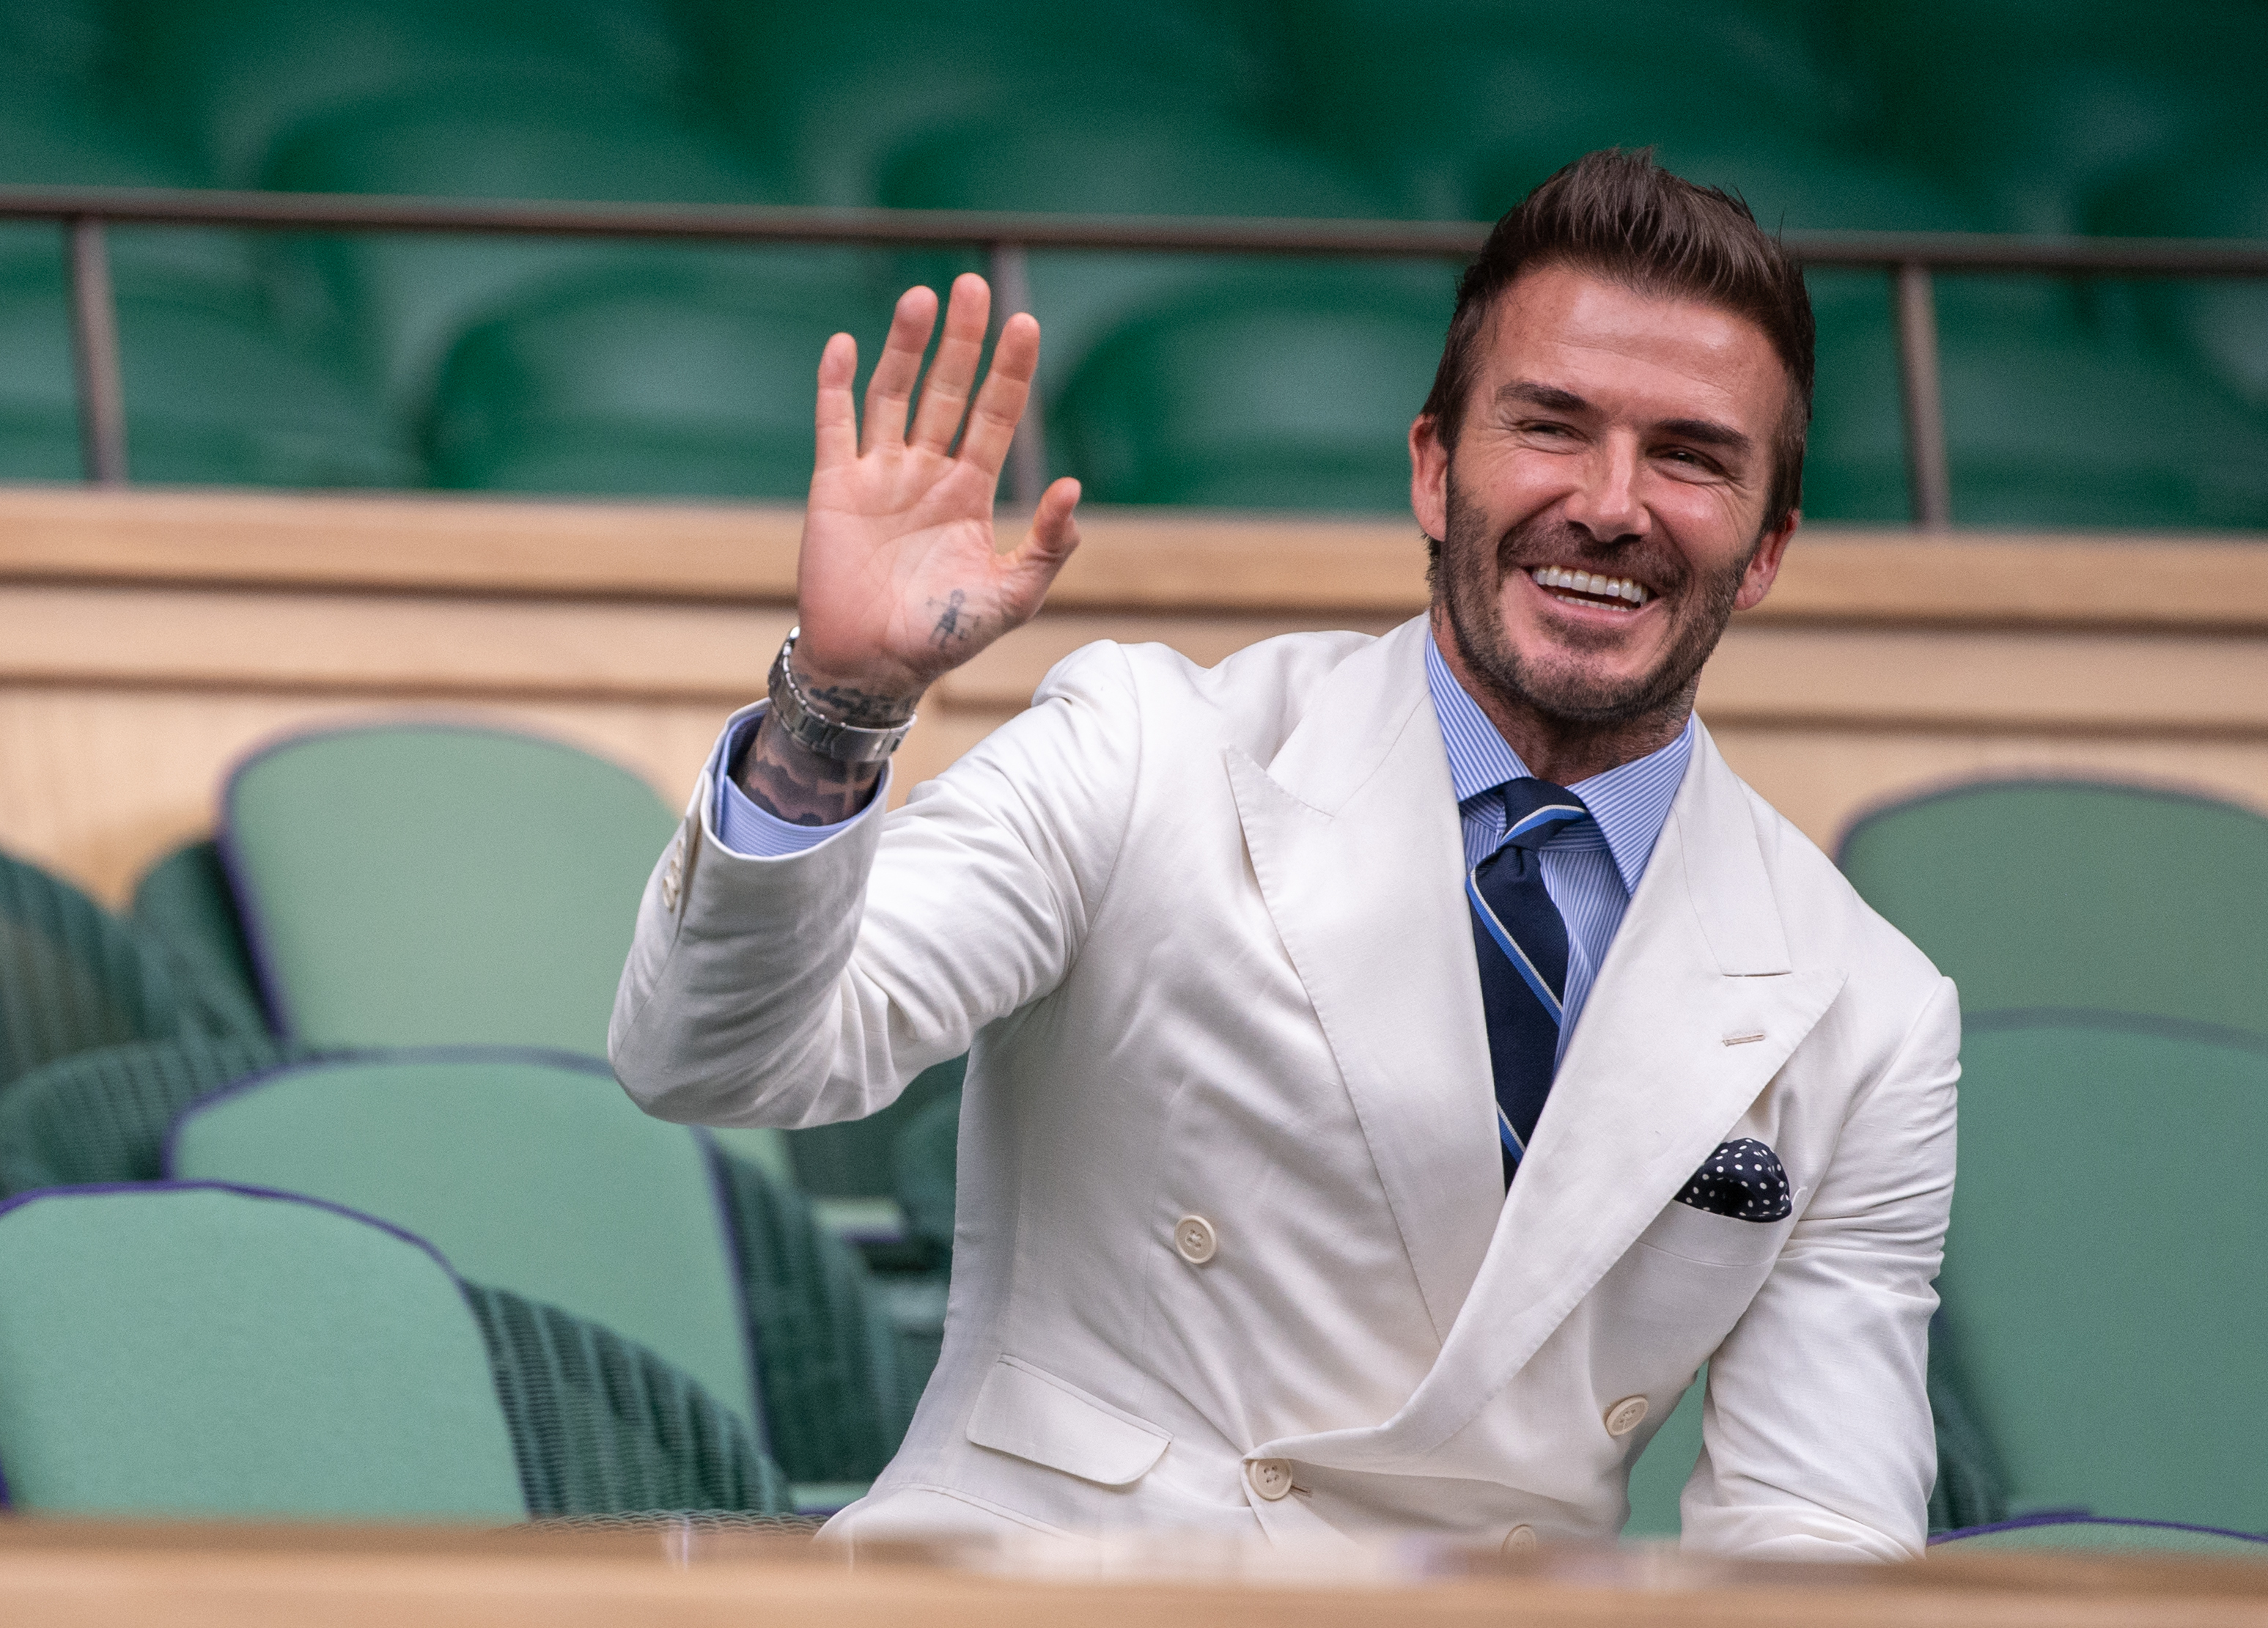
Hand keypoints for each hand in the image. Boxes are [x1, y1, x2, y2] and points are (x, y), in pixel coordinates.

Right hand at [791, 272, 1082, 719]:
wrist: (873, 668)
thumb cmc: (943, 638)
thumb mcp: (1012, 597)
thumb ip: (1048, 546)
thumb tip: (1074, 488)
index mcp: (970, 491)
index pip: (996, 415)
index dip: (1010, 371)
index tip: (1025, 324)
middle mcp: (926, 472)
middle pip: (947, 389)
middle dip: (961, 340)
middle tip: (973, 286)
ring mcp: (879, 475)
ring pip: (894, 395)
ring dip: (905, 347)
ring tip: (921, 298)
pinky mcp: (835, 486)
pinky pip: (835, 425)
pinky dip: (835, 385)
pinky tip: (844, 343)